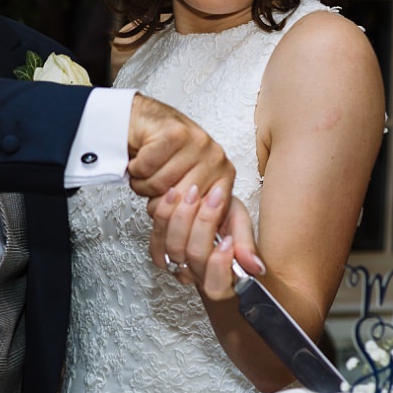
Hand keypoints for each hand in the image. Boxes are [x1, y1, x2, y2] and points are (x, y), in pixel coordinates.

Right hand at [126, 93, 241, 265]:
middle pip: (179, 209)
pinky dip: (136, 169)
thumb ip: (224, 234)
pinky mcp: (175, 133)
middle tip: (156, 194)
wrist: (146, 123)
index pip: (204, 222)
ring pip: (159, 188)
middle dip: (158, 206)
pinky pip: (146, 168)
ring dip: (144, 186)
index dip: (178, 227)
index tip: (169, 220)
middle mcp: (218, 160)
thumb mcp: (196, 203)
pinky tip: (142, 160)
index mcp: (226, 179)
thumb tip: (256, 269)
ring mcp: (199, 144)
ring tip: (150, 174)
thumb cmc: (170, 164)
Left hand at [151, 194, 263, 296]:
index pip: (216, 286)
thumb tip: (256, 268)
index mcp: (222, 281)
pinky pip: (156, 238)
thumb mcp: (241, 225)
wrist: (206, 211)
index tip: (229, 239)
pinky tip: (173, 195)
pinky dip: (163, 213)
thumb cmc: (225, 221)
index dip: (220, 264)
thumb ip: (246, 244)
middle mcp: (197, 277)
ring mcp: (176, 266)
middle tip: (214, 199)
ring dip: (183, 216)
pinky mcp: (159, 253)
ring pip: (173, 247)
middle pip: (194, 256)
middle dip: (204, 224)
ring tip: (194, 192)